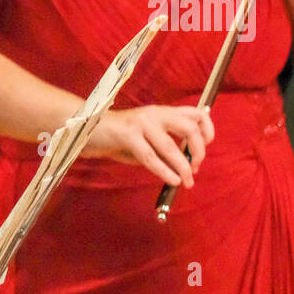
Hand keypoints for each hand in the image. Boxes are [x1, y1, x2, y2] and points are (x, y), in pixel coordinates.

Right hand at [86, 105, 213, 187]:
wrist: (85, 129)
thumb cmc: (119, 138)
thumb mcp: (147, 141)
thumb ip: (166, 150)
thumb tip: (187, 167)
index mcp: (163, 112)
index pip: (197, 114)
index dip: (208, 130)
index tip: (207, 146)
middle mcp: (156, 114)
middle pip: (190, 128)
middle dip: (199, 151)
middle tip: (195, 168)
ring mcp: (142, 123)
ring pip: (171, 146)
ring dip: (183, 167)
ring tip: (187, 181)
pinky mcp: (128, 135)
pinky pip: (151, 157)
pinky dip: (165, 171)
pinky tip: (173, 180)